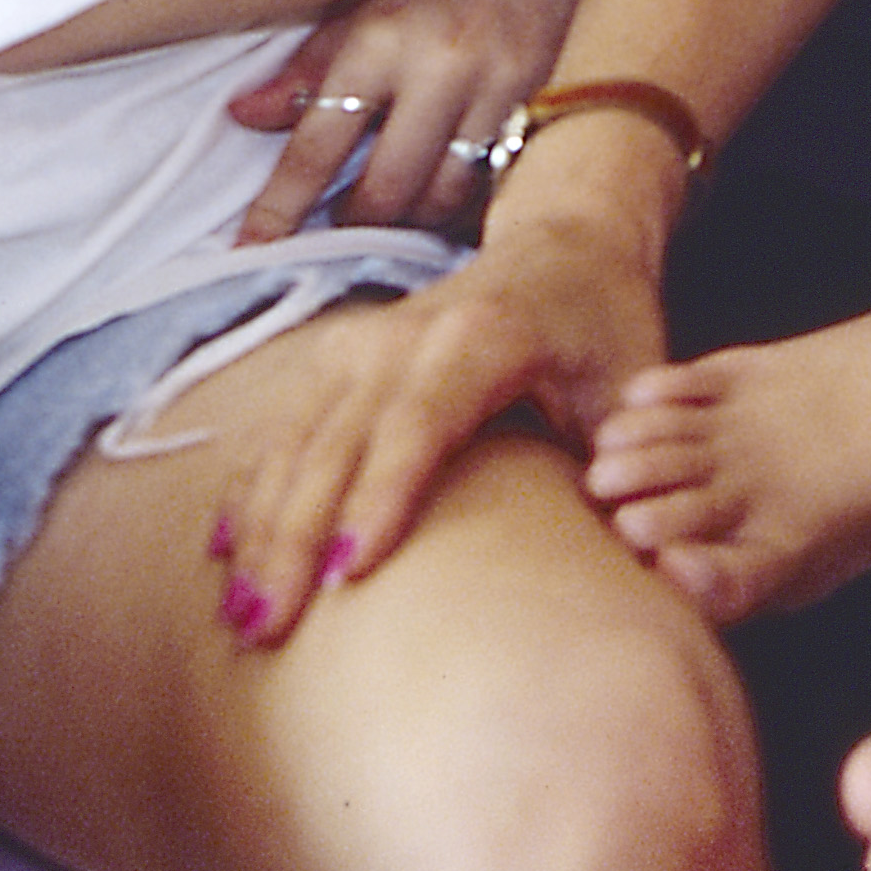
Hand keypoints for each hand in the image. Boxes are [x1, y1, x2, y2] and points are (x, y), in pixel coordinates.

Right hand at [209, 192, 668, 646]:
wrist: (566, 243)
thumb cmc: (607, 324)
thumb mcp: (635, 381)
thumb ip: (631, 460)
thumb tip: (645, 552)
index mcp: (486, 335)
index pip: (421, 421)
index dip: (382, 495)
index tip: (349, 574)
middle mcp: (408, 333)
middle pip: (339, 441)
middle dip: (297, 536)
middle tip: (271, 627)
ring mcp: (362, 342)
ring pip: (294, 439)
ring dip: (261, 526)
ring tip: (242, 613)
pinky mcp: (336, 358)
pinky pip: (280, 429)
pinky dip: (250, 490)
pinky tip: (225, 556)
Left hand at [226, 0, 600, 241]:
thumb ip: (310, 60)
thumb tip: (243, 116)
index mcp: (382, 34)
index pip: (318, 144)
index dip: (280, 207)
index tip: (252, 248)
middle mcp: (443, 64)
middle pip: (385, 188)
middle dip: (352, 226)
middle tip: (333, 236)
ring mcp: (504, 83)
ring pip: (448, 194)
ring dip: (412, 219)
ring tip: (393, 215)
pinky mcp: (551, 94)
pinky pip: (502, 175)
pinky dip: (471, 197)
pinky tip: (452, 194)